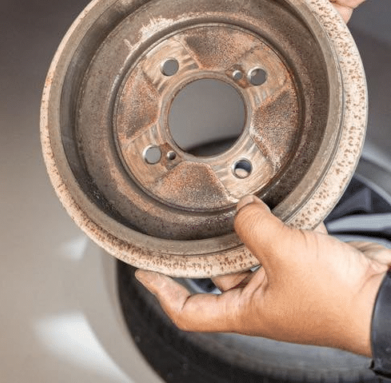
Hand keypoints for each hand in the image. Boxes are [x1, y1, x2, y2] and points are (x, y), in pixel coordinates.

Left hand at [136, 196, 388, 355]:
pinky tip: (268, 200)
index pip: (189, 310)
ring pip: (248, 251)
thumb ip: (252, 226)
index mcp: (247, 311)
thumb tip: (242, 207)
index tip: (144, 273)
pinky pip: (278, 240)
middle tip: (182, 222)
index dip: (162, 292)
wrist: (387, 299)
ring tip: (225, 201)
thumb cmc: (339, 300)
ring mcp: (283, 282)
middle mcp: (261, 299)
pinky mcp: (305, 264)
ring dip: (240, 228)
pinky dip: (272, 221)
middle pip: (216, 274)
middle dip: (202, 247)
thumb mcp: (282, 253)